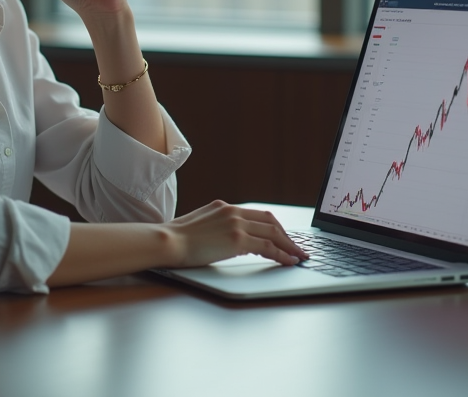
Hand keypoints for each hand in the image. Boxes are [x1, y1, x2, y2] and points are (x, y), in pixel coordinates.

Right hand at [165, 201, 308, 267]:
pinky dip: (282, 254)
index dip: (274, 227)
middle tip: (297, 248)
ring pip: (273, 233)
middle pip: (270, 222)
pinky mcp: (237, 239)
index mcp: (224, 207)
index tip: (283, 237)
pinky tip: (288, 261)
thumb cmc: (177, 239)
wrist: (168, 241)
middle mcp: (232, 212)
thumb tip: (229, 240)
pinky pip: (268, 246)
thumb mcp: (200, 225)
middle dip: (287, 236)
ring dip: (289, 246)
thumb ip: (218, 227)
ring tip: (299, 256)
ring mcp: (236, 224)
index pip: (257, 215)